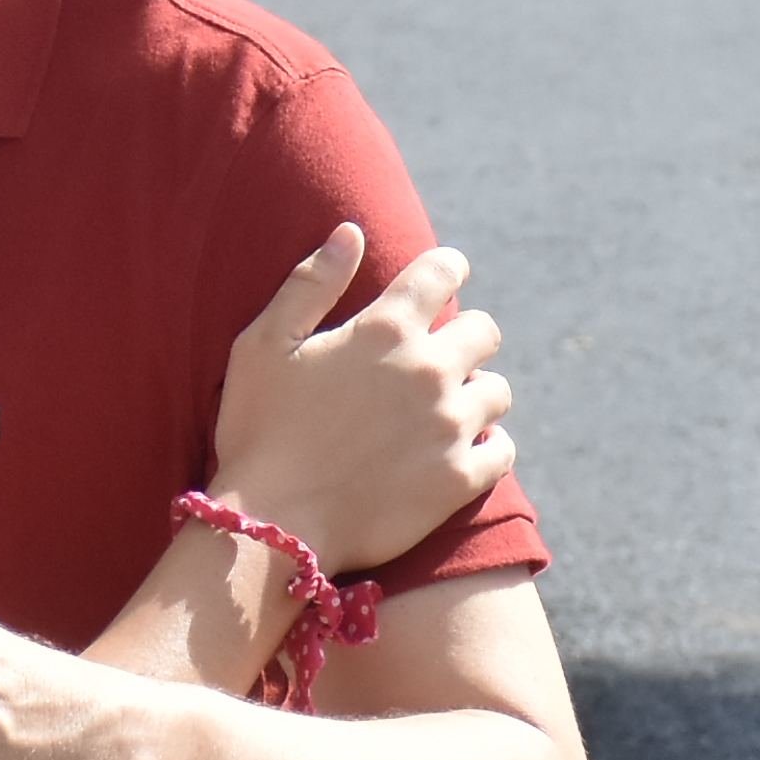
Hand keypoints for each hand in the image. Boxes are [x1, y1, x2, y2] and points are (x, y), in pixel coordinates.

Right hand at [203, 229, 510, 582]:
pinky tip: (460, 453)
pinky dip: (487, 448)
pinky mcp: (459, 480)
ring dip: (476, 395)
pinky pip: (502, 451)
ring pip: (497, 392)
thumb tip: (351, 232)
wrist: (271, 527)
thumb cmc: (258, 432)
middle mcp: (429, 371)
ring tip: (444, 412)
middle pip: (485, 331)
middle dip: (466, 337)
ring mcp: (449, 427)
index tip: (443, 278)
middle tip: (438, 358)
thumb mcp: (263, 345)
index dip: (447, 269)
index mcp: (385, 329)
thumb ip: (310, 284)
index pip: (443, 272)